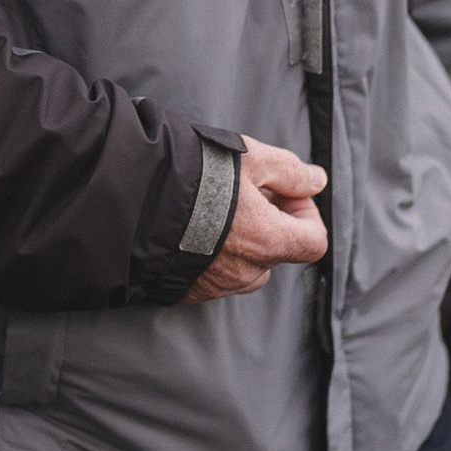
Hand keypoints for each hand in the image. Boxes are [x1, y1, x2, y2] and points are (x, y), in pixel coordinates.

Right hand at [182, 136, 328, 302]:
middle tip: (241, 190)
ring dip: (239, 241)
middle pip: (276, 251)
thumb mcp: (250, 159)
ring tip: (211, 208)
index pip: (314, 242)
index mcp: (268, 241)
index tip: (282, 192)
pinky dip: (210, 254)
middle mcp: (246, 272)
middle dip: (268, 222)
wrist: (133, 199)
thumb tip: (317, 181)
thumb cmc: (194, 175)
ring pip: (244, 265)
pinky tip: (190, 226)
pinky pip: (213, 275)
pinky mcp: (187, 290)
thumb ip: (290, 171)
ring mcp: (216, 285)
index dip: (306, 213)